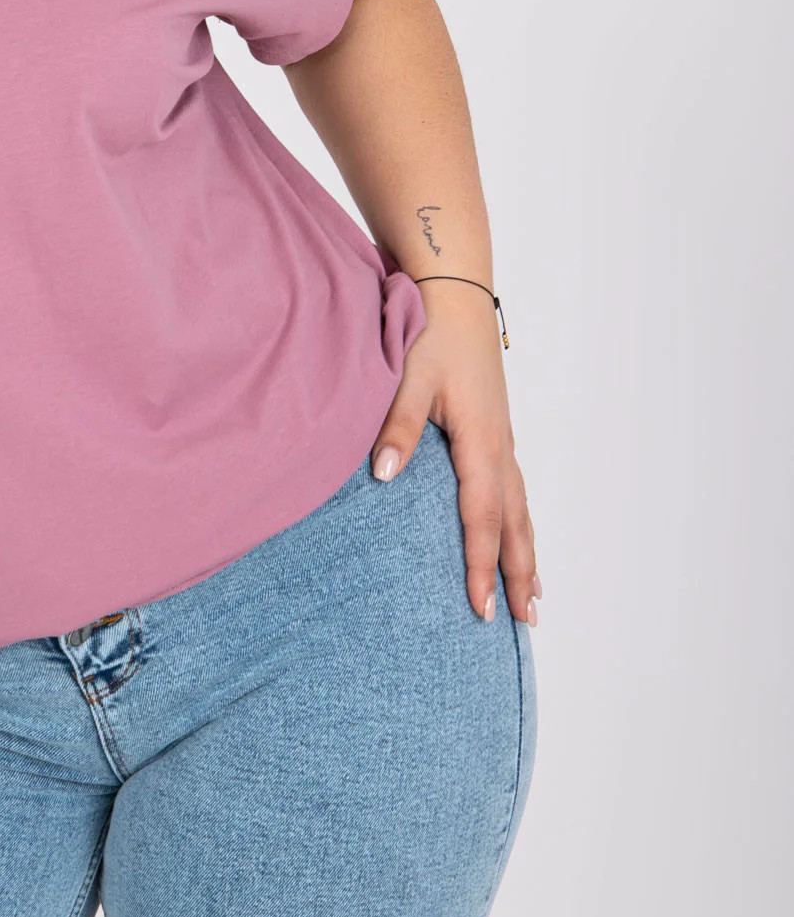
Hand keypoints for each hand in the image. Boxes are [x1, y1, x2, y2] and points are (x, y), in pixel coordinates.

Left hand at [370, 278, 540, 625]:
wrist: (454, 292)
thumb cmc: (428, 331)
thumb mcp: (407, 376)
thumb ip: (396, 426)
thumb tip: (383, 476)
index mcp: (479, 439)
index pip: (481, 517)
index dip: (480, 565)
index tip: (479, 608)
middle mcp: (499, 446)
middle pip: (513, 524)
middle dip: (517, 574)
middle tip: (522, 623)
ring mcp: (502, 439)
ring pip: (520, 510)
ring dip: (526, 555)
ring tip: (533, 598)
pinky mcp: (496, 430)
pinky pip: (514, 490)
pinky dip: (518, 523)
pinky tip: (516, 537)